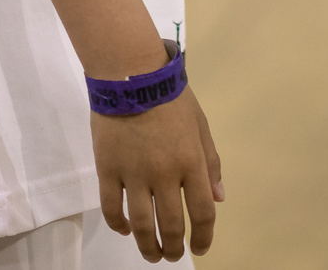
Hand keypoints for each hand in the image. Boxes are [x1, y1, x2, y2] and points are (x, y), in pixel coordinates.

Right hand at [95, 87, 223, 260]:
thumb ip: (211, 163)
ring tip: (150, 254)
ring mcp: (135, 173)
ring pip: (141, 224)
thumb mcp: (200, 126)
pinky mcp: (108, 169)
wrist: (131, 74)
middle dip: (173, 248)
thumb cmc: (171, 97)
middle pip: (172, 225)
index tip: (200, 249)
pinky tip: (124, 229)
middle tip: (170, 256)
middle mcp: (166, 174)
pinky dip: (118, 225)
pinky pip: (112, 207)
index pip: (203, 213)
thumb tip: (219, 198)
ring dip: (147, 246)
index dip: (204, 238)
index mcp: (192, 163)